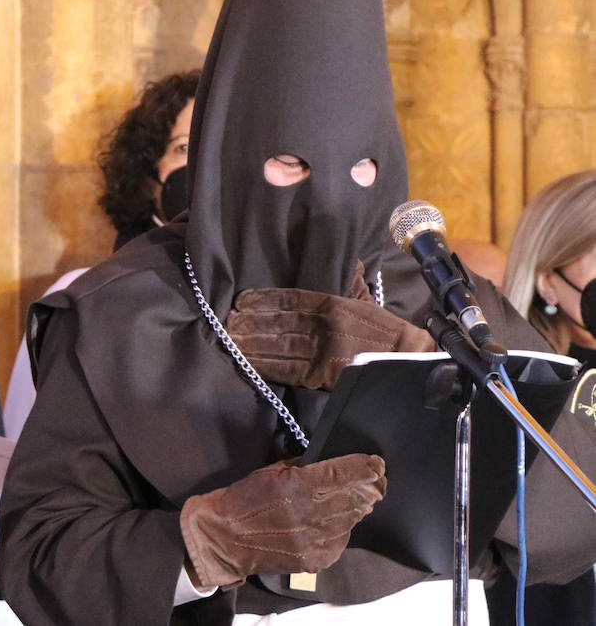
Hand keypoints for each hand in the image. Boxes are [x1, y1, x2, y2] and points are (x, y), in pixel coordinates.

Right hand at [180, 454, 386, 589]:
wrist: (223, 538)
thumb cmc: (244, 499)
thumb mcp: (270, 472)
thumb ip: (302, 469)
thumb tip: (330, 465)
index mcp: (298, 486)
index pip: (345, 474)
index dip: (366, 467)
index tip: (377, 464)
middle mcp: (311, 513)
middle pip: (355, 498)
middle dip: (369, 487)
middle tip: (377, 480)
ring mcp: (315, 540)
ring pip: (351, 520)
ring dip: (357, 508)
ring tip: (359, 499)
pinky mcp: (315, 560)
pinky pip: (340, 541)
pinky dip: (342, 529)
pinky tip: (336, 522)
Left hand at [226, 267, 433, 389]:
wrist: (406, 358)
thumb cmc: (383, 328)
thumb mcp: (364, 296)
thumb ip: (349, 279)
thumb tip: (345, 259)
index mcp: (331, 303)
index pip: (289, 298)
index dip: (263, 300)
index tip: (241, 300)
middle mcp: (321, 325)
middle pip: (277, 322)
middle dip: (250, 322)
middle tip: (227, 321)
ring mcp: (320, 350)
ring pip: (277, 344)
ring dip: (251, 343)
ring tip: (230, 339)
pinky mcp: (320, 374)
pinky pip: (286, 368)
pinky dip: (265, 365)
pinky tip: (248, 361)